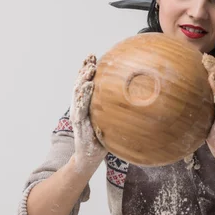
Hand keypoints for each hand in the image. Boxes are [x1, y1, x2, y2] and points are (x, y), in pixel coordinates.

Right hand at [70, 55, 106, 170]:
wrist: (88, 158)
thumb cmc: (101, 139)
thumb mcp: (108, 121)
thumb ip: (114, 109)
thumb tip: (136, 98)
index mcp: (85, 105)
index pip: (85, 83)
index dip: (87, 69)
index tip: (93, 56)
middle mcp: (79, 107)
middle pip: (80, 84)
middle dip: (84, 69)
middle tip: (91, 57)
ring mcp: (77, 115)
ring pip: (78, 93)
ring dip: (83, 78)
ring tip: (90, 67)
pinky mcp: (79, 124)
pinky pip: (81, 107)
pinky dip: (83, 95)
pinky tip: (88, 86)